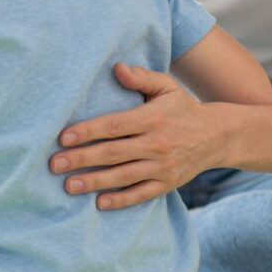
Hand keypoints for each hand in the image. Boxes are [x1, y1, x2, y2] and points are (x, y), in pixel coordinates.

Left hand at [50, 63, 217, 209]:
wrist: (217, 136)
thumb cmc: (182, 108)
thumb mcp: (167, 86)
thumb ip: (141, 77)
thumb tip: (117, 68)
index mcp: (152, 118)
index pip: (114, 126)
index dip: (87, 132)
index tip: (63, 138)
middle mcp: (157, 143)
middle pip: (113, 153)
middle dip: (81, 159)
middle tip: (54, 164)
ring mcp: (163, 166)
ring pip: (123, 176)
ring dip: (94, 182)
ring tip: (68, 186)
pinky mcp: (168, 184)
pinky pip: (141, 194)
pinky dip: (121, 200)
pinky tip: (99, 203)